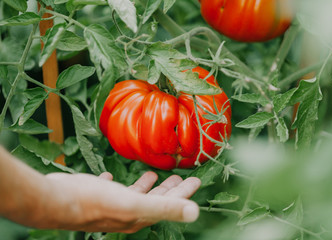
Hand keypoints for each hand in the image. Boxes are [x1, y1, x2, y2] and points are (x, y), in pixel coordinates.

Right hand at [44, 171, 200, 232]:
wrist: (56, 202)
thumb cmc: (94, 202)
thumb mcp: (134, 203)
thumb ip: (165, 207)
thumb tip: (195, 212)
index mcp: (139, 215)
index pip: (169, 204)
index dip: (184, 193)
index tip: (196, 180)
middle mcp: (127, 212)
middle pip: (154, 200)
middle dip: (168, 189)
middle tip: (178, 177)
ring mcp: (111, 205)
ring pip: (134, 195)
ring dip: (145, 185)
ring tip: (153, 174)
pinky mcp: (95, 196)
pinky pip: (111, 190)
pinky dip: (117, 184)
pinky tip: (113, 177)